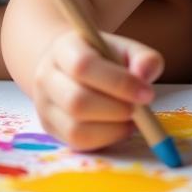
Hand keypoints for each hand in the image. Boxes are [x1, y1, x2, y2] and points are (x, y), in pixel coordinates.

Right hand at [34, 29, 163, 151]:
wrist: (69, 66)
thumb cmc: (103, 58)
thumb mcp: (125, 49)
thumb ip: (143, 58)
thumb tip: (145, 76)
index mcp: (64, 48)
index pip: (83, 66)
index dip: (117, 82)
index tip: (147, 93)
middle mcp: (46, 76)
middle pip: (76, 101)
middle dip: (115, 110)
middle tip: (140, 109)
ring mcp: (44, 105)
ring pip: (75, 128)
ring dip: (112, 129)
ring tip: (131, 119)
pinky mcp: (50, 128)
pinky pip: (77, 143)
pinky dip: (105, 139)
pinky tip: (120, 127)